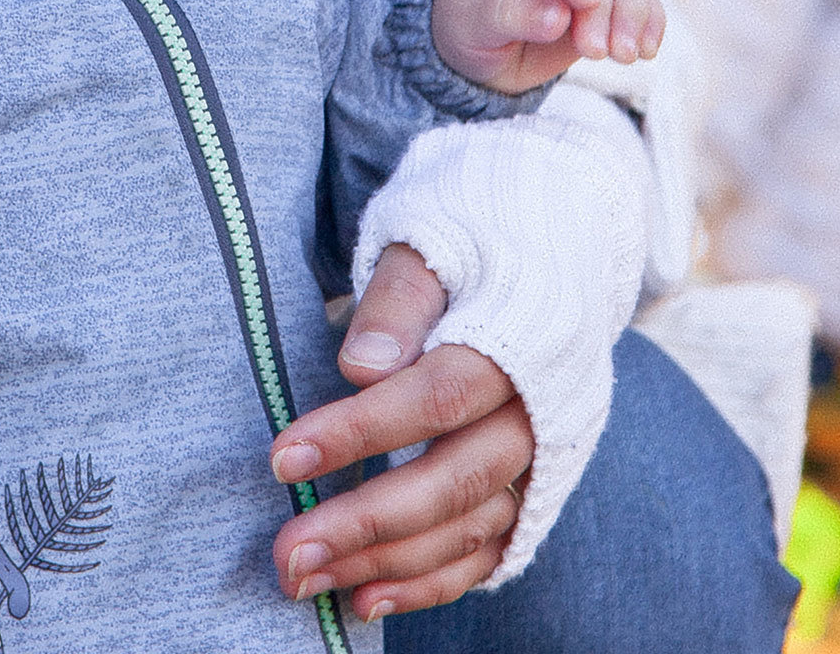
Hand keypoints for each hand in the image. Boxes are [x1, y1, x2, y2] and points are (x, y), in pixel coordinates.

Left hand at [267, 246, 532, 619]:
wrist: (556, 245)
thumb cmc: (475, 237)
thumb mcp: (434, 239)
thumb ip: (400, 299)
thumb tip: (364, 367)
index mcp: (523, 341)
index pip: (437, 397)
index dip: (360, 432)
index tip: (282, 457)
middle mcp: (542, 413)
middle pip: (455, 480)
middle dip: (366, 522)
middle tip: (287, 553)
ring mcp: (544, 459)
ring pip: (468, 526)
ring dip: (385, 563)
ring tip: (303, 578)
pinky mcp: (536, 489)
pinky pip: (488, 552)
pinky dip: (430, 583)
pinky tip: (364, 601)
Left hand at [432, 0, 663, 92]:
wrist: (475, 52)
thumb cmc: (464, 27)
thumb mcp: (469, 24)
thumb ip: (508, 15)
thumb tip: (558, 17)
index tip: (586, 3)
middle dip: (605, 9)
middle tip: (598, 53)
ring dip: (633, 16)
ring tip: (625, 56)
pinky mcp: (604, 6)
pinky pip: (638, 2)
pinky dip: (650, 22)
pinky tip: (648, 51)